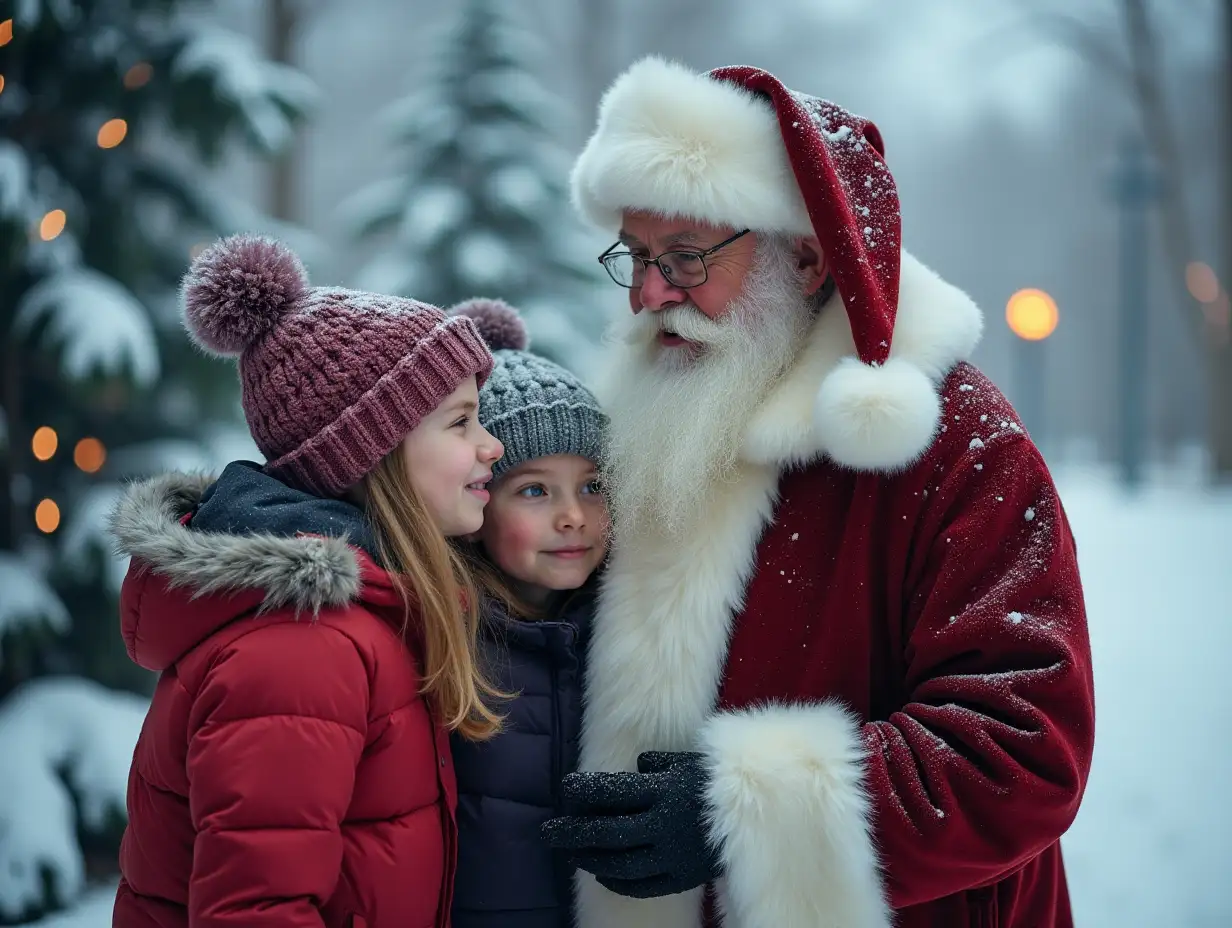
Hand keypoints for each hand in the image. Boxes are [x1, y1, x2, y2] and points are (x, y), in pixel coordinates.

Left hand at [541, 751, 720, 897]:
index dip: (584, 792)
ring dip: (591, 859)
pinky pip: (643, 885)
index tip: (565, 790)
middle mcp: (664, 824)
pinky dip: (619, 882)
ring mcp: (673, 854)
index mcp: (664, 790)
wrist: (761, 812)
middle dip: (573, 833)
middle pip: (608, 831)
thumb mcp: (689, 760)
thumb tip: (634, 767)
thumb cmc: (720, 781)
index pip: (612, 791)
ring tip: (572, 854)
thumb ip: (658, 763)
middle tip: (548, 833)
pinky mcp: (683, 877)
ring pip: (621, 863)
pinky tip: (603, 875)